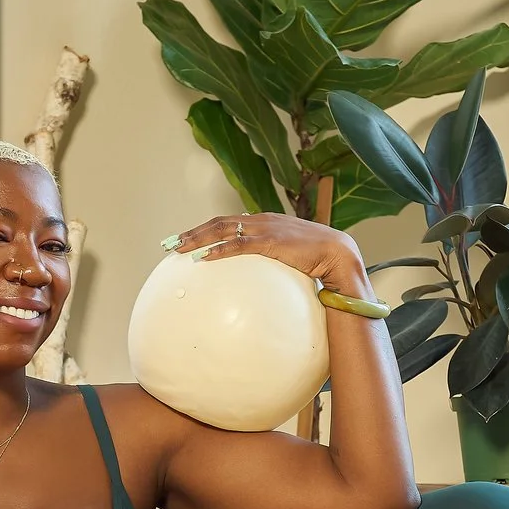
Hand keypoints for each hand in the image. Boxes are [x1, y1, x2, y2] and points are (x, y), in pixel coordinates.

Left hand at [169, 213, 371, 298]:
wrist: (339, 254)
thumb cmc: (318, 260)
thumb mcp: (289, 259)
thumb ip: (271, 265)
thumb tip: (259, 287)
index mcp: (265, 222)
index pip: (228, 222)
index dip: (205, 230)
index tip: (186, 240)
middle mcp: (262, 221)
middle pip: (220, 222)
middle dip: (193, 232)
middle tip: (170, 243)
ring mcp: (266, 229)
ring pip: (224, 228)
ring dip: (199, 237)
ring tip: (180, 248)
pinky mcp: (272, 241)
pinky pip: (240, 244)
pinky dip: (220, 249)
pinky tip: (205, 258)